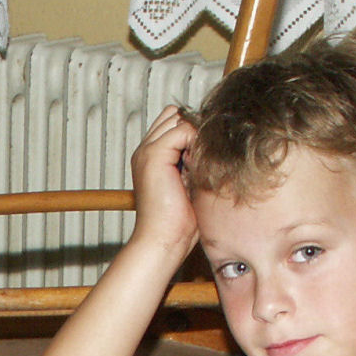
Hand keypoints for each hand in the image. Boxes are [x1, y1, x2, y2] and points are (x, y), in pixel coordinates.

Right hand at [126, 105, 202, 264]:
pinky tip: (196, 167)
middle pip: (174, 115)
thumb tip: (210, 145)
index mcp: (150, 158)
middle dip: (192, 130)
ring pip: (178, 119)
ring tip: (197, 164)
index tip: (202, 156)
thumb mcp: (189, 184)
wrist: (162, 240)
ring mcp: (147, 151)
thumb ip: (192, 161)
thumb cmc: (178, 222)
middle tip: (201, 158)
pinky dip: (196, 143)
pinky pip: (183, 129)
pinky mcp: (154, 155)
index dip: (191, 132)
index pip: (172, 123)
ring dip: (194, 136)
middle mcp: (145, 151)